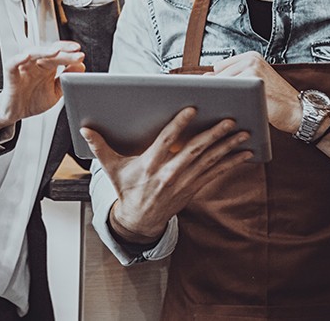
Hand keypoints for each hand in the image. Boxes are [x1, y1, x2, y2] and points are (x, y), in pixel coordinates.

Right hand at [0, 41, 84, 129]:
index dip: (69, 52)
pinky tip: (26, 56)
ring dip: (44, 51)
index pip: (59, 53)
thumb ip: (66, 79)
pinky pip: (12, 63)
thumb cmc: (33, 100)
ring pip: (33, 53)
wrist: (16, 113)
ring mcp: (23, 67)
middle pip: (49, 52)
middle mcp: (36, 64)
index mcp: (47, 66)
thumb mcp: (55, 92)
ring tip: (56, 51)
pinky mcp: (11, 74)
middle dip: (63, 52)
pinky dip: (18, 59)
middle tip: (76, 54)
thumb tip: (80, 66)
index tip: (80, 55)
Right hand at [82, 107, 252, 240]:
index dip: (179, 126)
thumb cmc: (126, 189)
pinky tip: (245, 153)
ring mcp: (184, 183)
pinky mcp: (194, 188)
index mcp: (149, 166)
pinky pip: (215, 173)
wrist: (140, 220)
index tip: (192, 109)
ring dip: (227, 147)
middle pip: (194, 151)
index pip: (166, 142)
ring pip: (209, 162)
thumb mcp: (111, 169)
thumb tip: (84, 129)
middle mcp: (169, 174)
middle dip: (213, 135)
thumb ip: (100, 147)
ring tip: (243, 132)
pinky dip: (231, 163)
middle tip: (230, 119)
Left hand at [211, 51, 301, 133]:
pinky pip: (230, 92)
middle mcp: (250, 59)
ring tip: (233, 107)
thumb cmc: (274, 100)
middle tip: (227, 104)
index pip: (219, 68)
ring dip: (222, 97)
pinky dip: (229, 102)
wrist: (297, 110)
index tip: (221, 95)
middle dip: (219, 91)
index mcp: (250, 57)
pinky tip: (235, 110)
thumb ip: (234, 78)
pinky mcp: (254, 81)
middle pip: (218, 76)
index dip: (219, 84)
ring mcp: (252, 68)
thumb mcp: (255, 83)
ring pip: (222, 84)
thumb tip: (204, 78)